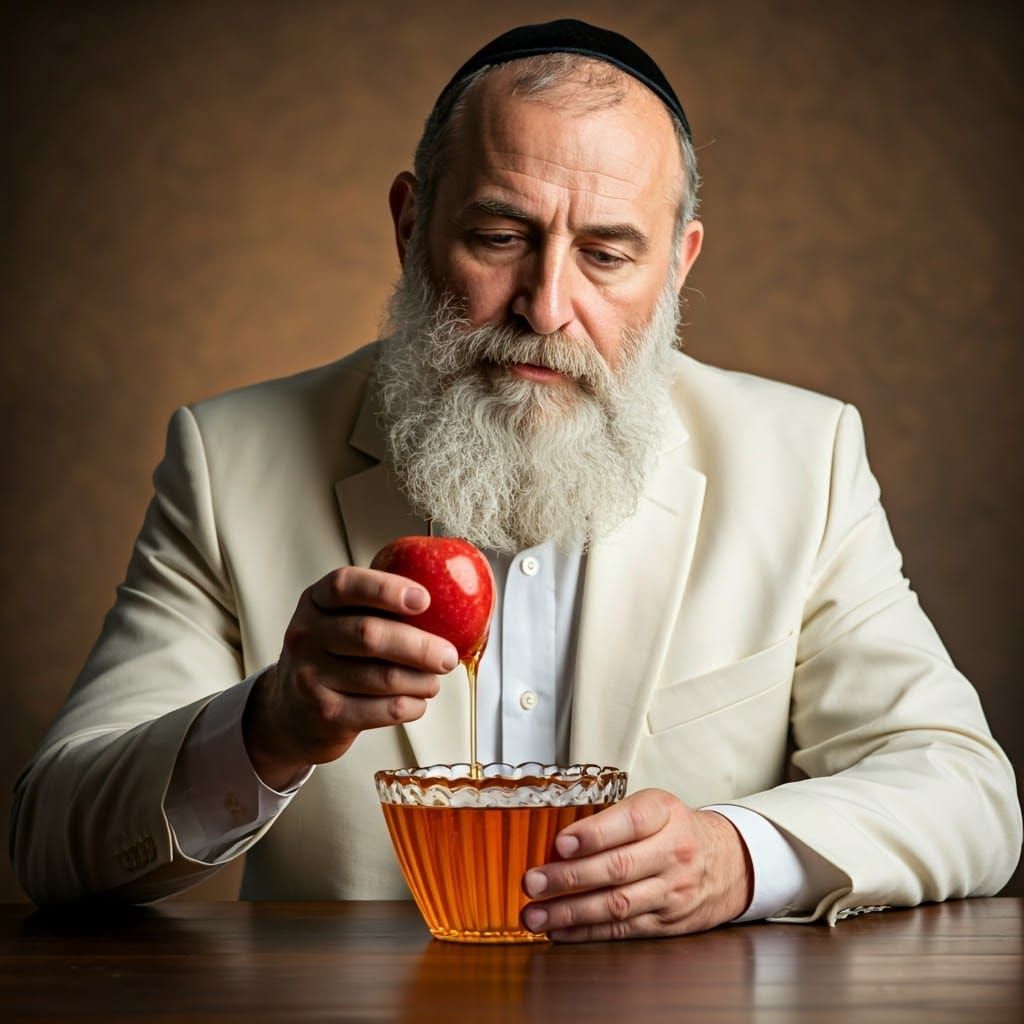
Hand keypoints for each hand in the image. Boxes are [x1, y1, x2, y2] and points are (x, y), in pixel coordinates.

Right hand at [243, 566, 458, 789]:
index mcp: (314, 602)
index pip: (345, 585)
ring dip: (421, 680)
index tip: (424, 599)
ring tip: (434, 680)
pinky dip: (412, 706)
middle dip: (419, 646)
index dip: (386, 588)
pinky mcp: (325, 714)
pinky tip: (417, 702)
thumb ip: (376, 608)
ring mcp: (311, 677)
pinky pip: (383, 710)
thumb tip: (447, 600)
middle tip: (447, 655)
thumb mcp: (337, 622)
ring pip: (383, 677)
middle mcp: (306, 636)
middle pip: (370, 635)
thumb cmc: (330, 658)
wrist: (288, 714)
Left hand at [520, 789, 752, 941]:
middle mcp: (673, 852)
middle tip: (533, 882)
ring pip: (618, 904)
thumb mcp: (654, 806)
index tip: (561, 842)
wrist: (728, 862)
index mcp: (666, 813)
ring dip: (571, 912)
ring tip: (535, 914)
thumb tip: (556, 836)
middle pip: (619, 867)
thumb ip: (613, 816)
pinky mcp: (668, 922)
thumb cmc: (676, 828)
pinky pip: (623, 929)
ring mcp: (673, 891)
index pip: (631, 822)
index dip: (595, 834)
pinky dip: (587, 932)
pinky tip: (560, 931)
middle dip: (569, 878)